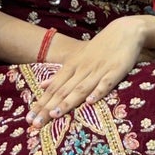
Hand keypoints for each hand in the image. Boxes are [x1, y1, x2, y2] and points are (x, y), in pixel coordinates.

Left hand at [29, 16, 151, 126]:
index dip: (41, 103)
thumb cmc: (100, 48)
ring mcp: (99, 70)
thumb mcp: (77, 58)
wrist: (125, 31)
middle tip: (35, 124)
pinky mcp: (116, 70)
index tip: (29, 119)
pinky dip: (98, 92)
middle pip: (62, 91)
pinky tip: (90, 102)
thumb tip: (42, 84)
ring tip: (54, 115)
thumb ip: (61, 73)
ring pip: (81, 88)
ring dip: (67, 102)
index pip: (53, 87)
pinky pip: (106, 83)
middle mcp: (82, 69)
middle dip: (48, 108)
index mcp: (72, 66)